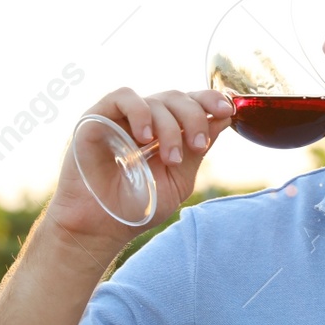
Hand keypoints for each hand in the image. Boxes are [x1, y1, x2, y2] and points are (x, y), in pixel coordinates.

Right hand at [45, 87, 233, 257]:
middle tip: (198, 145)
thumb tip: (223, 118)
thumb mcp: (179, 179)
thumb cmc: (139, 206)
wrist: (102, 226)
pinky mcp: (97, 117)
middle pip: (178, 98)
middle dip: (195, 118)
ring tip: (170, 158)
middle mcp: (146, 119)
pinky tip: (144, 137)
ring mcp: (122, 117)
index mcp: (167, 130)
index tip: (227, 111)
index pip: (191, 102)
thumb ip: (197, 150)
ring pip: (156, 100)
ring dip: (170, 127)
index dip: (211, 100)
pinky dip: (140, 112)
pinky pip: (122, 98)